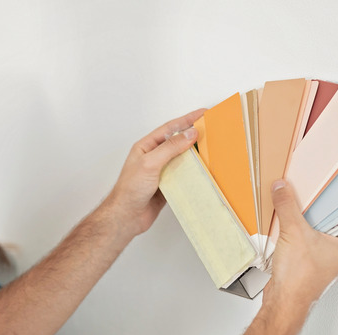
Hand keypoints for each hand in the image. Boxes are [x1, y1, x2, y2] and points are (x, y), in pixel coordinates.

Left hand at [105, 109, 205, 236]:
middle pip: (177, 142)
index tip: (202, 113)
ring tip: (211, 150)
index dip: (187, 120)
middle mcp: (154, 157)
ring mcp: (161, 172)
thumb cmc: (130, 189)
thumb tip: (189, 133)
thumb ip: (170, 148)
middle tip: (211, 130)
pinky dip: (193, 173)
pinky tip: (202, 172)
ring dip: (195, 156)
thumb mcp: (150, 163)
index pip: (170, 128)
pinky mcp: (167, 185)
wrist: (126, 216)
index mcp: (146, 147)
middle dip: (193, 136)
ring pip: (182, 159)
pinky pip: (183, 175)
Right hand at [265, 179, 337, 307]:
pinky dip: (311, 224)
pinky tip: (301, 217)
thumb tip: (282, 188)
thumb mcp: (294, 233)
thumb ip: (288, 206)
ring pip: (335, 228)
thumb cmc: (300, 281)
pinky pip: (316, 233)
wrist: (284, 300)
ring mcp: (329, 254)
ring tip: (325, 198)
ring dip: (330, 214)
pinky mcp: (314, 256)